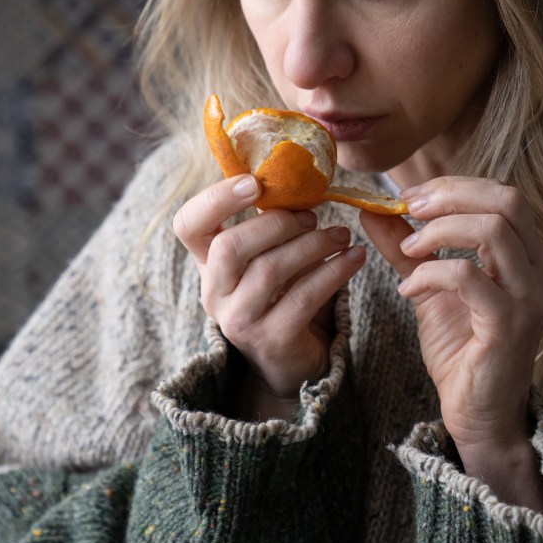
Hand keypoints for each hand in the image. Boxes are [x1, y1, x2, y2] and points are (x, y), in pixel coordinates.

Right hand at [174, 174, 366, 419]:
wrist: (291, 361)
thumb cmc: (280, 295)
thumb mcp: (265, 258)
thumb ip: (268, 226)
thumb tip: (296, 181)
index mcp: (206, 263)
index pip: (188, 225)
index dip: (215, 199)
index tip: (254, 183)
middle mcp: (213, 293)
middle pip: (229, 247)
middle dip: (277, 223)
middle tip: (312, 217)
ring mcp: (239, 320)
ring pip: (271, 269)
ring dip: (314, 244)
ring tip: (341, 235)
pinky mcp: (272, 340)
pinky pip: (304, 297)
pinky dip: (335, 271)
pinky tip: (355, 258)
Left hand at [358, 178, 542, 508]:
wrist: (476, 412)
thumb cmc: (460, 349)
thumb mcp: (428, 286)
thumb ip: (406, 248)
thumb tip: (373, 209)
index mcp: (526, 257)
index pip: (504, 195)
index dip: (454, 186)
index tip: (410, 198)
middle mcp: (537, 272)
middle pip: (507, 201)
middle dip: (450, 196)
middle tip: (408, 210)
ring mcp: (528, 298)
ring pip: (493, 230)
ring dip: (440, 230)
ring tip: (408, 251)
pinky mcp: (508, 325)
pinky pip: (468, 276)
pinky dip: (431, 272)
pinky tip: (408, 290)